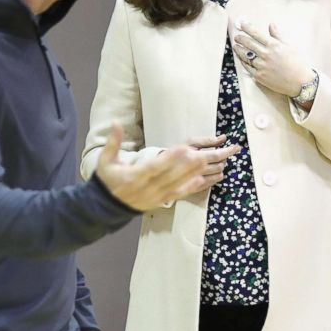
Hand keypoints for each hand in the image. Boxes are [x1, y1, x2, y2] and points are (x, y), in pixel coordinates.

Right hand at [96, 124, 238, 210]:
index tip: (185, 148)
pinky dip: (202, 184)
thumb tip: (115, 123)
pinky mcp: (166, 199)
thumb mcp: (106, 161)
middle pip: (179, 173)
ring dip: (207, 171)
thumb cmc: (108, 180)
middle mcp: (151, 187)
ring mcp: (160, 194)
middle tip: (221, 150)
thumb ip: (113, 142)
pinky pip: (188, 191)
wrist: (108, 207)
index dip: (171, 158)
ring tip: (224, 160)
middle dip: (202, 160)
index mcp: (136, 176)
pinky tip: (216, 177)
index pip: (156, 166)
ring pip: (187, 182)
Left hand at [233, 21, 314, 97]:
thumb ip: (278, 35)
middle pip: (248, 43)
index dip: (247, 28)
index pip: (256, 33)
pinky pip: (248, 67)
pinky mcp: (259, 76)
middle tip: (237, 37)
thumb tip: (271, 24)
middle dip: (240, 39)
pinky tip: (241, 58)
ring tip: (236, 46)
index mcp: (273, 45)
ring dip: (239, 50)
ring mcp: (261, 66)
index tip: (242, 24)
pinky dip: (243, 62)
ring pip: (246, 55)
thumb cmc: (297, 63)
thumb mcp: (289, 46)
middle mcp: (266, 54)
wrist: (300, 82)